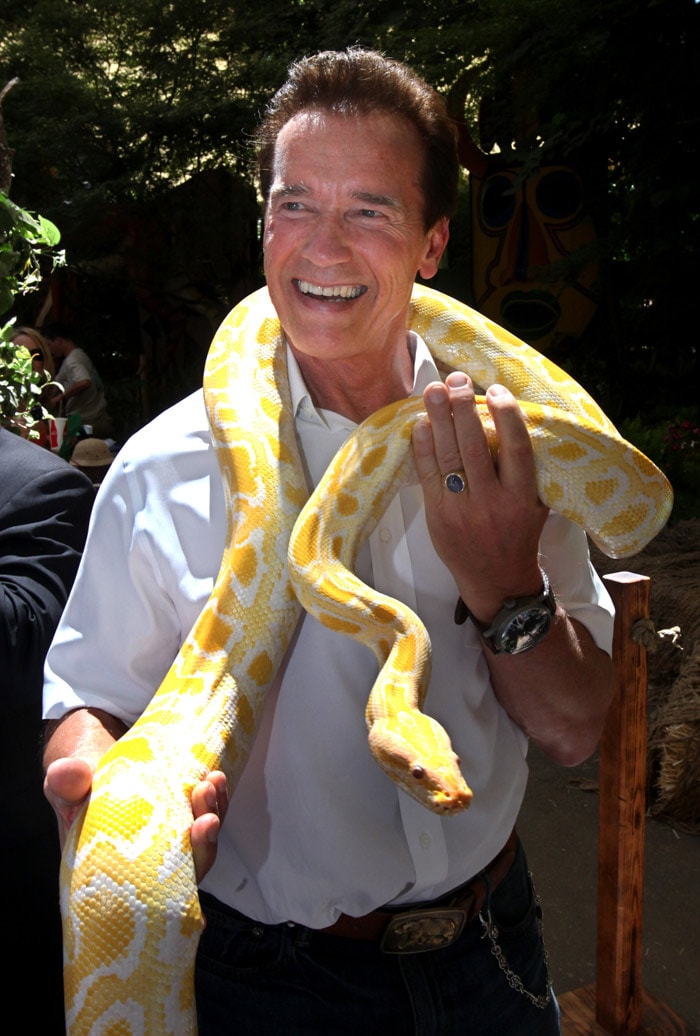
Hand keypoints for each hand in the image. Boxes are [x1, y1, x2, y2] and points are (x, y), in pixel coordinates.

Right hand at [45, 755, 228, 884]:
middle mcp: (148, 866)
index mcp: (116, 874)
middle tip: (205, 817)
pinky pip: (205, 819)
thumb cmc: (77, 789)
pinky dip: (214, 802)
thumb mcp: (65, 787)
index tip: (190, 856)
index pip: (151, 892)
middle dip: (202, 845)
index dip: (175, 887)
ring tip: (212, 784)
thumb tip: (66, 773)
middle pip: (186, 870)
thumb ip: (65, 786)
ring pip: (202, 845)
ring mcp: (169, 844)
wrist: (92, 767)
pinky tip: (216, 780)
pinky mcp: (183, 821)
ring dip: (212, 816)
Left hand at [411, 371, 548, 620]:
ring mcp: (462, 509)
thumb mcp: (536, 503)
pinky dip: (424, 447)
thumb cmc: (519, 534)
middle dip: (463, 408)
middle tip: (456, 380)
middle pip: (474, 446)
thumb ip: (525, 470)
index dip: (505, 415)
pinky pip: (428, 475)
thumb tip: (507, 420)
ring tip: (433, 390)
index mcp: (522, 497)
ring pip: (448, 457)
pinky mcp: (438, 515)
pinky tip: (421, 424)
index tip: (495, 390)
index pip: (516, 448)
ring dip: (439, 419)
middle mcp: (492, 502)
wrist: (496, 580)